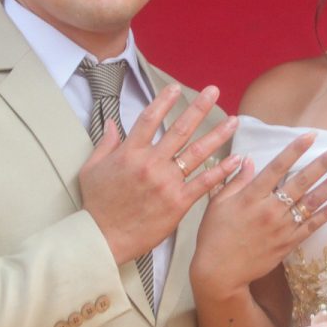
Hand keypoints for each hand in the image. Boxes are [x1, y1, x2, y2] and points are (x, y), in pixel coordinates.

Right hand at [79, 84, 241, 264]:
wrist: (103, 238)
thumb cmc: (97, 205)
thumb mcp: (92, 169)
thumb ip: (105, 143)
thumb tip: (112, 123)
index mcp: (130, 153)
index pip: (149, 118)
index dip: (163, 101)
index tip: (176, 87)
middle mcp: (151, 164)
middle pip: (180, 129)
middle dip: (198, 107)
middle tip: (213, 91)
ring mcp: (166, 183)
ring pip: (197, 153)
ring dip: (218, 134)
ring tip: (234, 121)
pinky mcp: (178, 202)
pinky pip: (204, 183)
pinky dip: (221, 170)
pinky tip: (235, 159)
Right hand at [191, 134, 326, 298]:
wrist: (220, 272)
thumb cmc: (214, 235)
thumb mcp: (218, 203)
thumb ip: (236, 180)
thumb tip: (248, 158)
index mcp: (251, 196)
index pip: (277, 167)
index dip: (295, 150)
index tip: (311, 135)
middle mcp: (270, 209)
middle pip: (301, 182)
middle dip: (323, 164)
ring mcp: (282, 227)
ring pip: (312, 202)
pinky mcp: (288, 243)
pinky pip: (311, 226)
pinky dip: (326, 214)